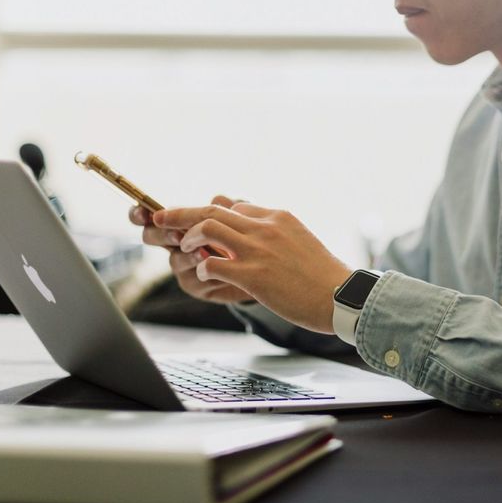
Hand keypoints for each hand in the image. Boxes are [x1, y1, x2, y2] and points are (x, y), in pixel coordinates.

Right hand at [130, 195, 253, 304]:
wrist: (261, 270)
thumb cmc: (247, 239)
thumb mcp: (240, 218)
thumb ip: (228, 207)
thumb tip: (218, 199)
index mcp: (180, 222)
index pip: (151, 215)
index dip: (140, 213)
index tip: (143, 212)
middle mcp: (177, 243)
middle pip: (152, 237)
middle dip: (162, 234)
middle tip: (178, 235)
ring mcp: (184, 265)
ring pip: (174, 260)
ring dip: (187, 256)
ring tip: (203, 252)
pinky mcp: (196, 285)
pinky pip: (193, 280)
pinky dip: (206, 273)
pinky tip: (219, 269)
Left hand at [157, 202, 352, 333]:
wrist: (341, 297)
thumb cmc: (324, 277)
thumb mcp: (301, 241)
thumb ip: (276, 234)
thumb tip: (255, 234)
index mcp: (278, 217)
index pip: (235, 205)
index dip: (212, 214)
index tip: (198, 223)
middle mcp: (265, 227)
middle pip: (213, 209)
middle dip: (180, 212)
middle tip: (160, 217)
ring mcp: (258, 250)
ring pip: (207, 229)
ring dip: (189, 238)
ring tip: (186, 250)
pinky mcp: (253, 275)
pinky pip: (213, 263)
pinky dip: (203, 268)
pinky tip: (206, 275)